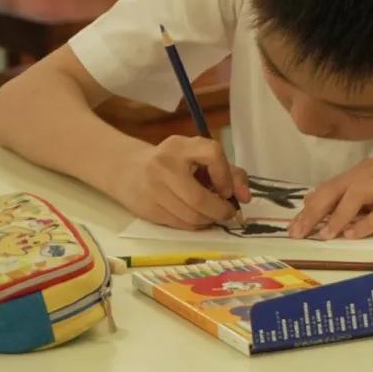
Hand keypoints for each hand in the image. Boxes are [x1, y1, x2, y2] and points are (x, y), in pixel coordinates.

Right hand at [109, 136, 249, 229]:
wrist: (127, 169)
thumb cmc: (173, 162)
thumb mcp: (198, 156)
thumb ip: (228, 172)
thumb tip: (245, 197)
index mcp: (180, 146)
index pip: (212, 153)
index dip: (226, 175)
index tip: (226, 187)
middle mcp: (164, 166)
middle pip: (200, 199)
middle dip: (220, 210)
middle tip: (227, 212)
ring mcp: (153, 190)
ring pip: (191, 216)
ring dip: (209, 220)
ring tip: (212, 214)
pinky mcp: (148, 210)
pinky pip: (180, 224)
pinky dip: (195, 225)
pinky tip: (196, 218)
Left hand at [289, 159, 372, 240]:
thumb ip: (362, 201)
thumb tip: (326, 212)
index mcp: (370, 170)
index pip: (333, 186)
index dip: (311, 206)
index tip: (295, 226)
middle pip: (338, 188)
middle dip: (316, 211)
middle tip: (299, 232)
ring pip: (358, 194)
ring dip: (338, 216)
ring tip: (325, 235)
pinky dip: (367, 223)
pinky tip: (354, 236)